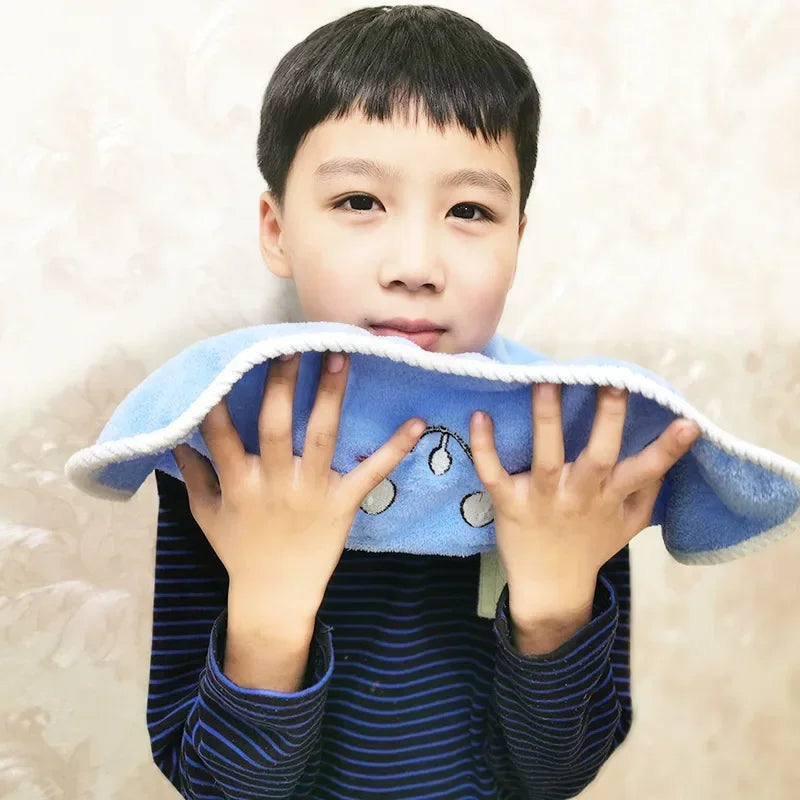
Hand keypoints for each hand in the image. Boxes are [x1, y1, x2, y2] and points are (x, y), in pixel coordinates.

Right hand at [172, 351, 425, 620]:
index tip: (224, 364)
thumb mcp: (206, 514)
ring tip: (340, 357)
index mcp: (238, 483)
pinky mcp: (342, 504)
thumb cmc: (239, 552)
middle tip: (291, 345)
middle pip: (276, 426)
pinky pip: (370, 473)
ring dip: (331, 396)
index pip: (221, 434)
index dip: (218, 400)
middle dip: (282, 384)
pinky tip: (417, 423)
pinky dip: (394, 449)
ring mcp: (310, 492)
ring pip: (321, 437)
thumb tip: (177, 439)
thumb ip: (192, 475)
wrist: (275, 596)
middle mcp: (274, 483)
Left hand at [469, 384, 700, 622]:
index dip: (668, 449)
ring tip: (545, 381)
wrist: (550, 588)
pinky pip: (493, 473)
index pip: (645, 470)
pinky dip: (484, 446)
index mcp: (610, 497)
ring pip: (546, 457)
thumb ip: (648, 490)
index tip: (689, 423)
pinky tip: (480, 416)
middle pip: (597, 456)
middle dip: (607, 419)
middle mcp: (579, 495)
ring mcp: (542, 499)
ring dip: (546, 419)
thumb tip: (670, 453)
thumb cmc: (591, 546)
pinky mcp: (508, 503)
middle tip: (611, 381)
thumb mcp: (629, 524)